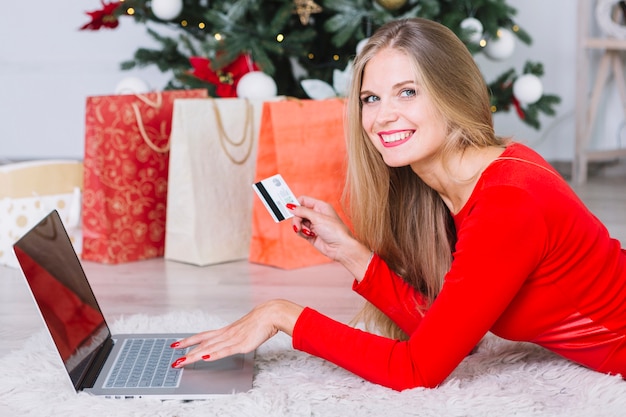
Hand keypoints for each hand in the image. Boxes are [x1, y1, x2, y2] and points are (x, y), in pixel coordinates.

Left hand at [170, 300, 302, 368]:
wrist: (270, 314)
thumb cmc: (260, 321)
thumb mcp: (244, 330)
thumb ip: (236, 337)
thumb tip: (230, 341)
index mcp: (226, 331)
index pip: (203, 336)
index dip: (189, 340)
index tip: (177, 344)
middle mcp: (226, 334)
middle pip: (203, 344)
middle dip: (188, 352)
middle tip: (174, 359)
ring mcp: (233, 339)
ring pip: (210, 348)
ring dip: (196, 355)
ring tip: (183, 361)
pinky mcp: (241, 344)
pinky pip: (225, 350)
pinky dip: (215, 354)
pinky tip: (205, 357)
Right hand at [287, 196, 354, 260]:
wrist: (341, 248)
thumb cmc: (335, 231)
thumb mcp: (318, 218)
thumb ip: (303, 211)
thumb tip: (290, 206)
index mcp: (320, 206)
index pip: (303, 200)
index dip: (295, 204)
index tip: (287, 208)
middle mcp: (316, 215)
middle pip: (298, 212)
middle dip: (296, 219)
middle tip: (297, 225)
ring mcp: (313, 225)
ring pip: (298, 222)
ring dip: (299, 227)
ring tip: (306, 232)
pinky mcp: (310, 235)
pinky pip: (300, 231)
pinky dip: (301, 233)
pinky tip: (309, 235)